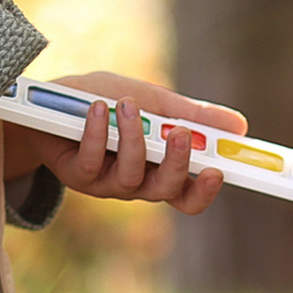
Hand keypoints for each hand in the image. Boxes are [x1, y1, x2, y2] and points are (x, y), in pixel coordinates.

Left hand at [16, 70, 240, 214]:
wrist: (52, 99)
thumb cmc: (108, 100)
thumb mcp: (155, 102)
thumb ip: (192, 116)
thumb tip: (240, 127)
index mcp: (159, 168)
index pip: (189, 193)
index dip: (206, 190)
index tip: (221, 171)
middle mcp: (136, 183)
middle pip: (166, 191)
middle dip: (177, 164)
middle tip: (183, 134)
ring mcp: (106, 182)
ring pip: (131, 176)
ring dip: (133, 139)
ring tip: (129, 107)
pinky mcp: (76, 174)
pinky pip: (92, 162)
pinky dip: (97, 133)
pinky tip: (98, 108)